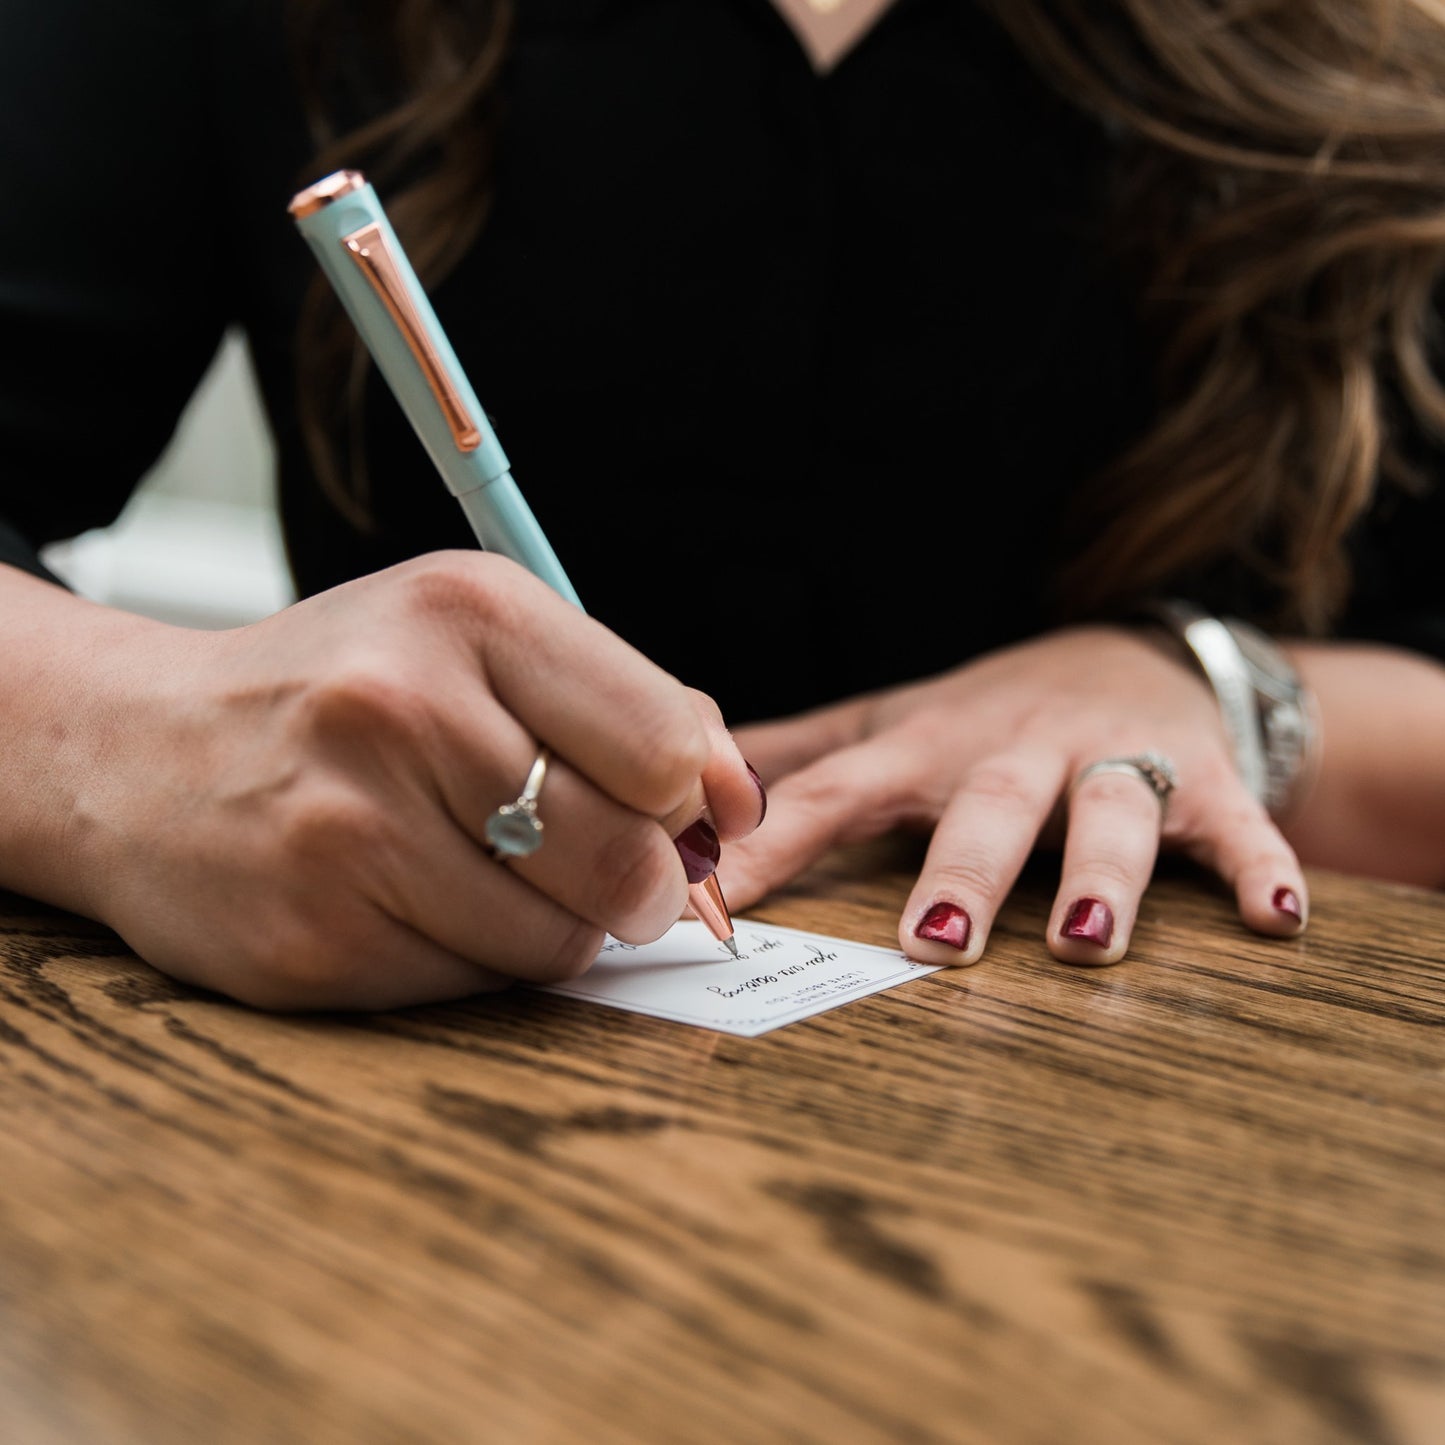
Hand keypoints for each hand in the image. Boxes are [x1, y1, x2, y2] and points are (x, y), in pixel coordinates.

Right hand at [8, 552, 762, 1008]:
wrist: (141, 754)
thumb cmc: (344, 692)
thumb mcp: (477, 641)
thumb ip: (624, 701)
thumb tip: (739, 802)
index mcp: (467, 613)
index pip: (662, 746)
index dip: (692, 802)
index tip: (680, 818)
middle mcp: (402, 710)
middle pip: (624, 858)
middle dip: (639, 884)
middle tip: (604, 870)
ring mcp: (347, 832)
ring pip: (557, 942)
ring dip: (554, 927)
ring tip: (489, 873)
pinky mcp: (310, 941)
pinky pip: (472, 989)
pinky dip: (473, 962)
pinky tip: (415, 904)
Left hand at [725, 626, 1307, 965]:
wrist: (1132, 657)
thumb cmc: (985, 713)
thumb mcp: (888, 722)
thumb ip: (794, 754)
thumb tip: (687, 781)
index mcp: (926, 746)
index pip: (837, 794)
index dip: (770, 846)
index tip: (712, 903)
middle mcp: (1014, 751)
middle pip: (985, 806)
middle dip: (963, 870)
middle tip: (931, 942)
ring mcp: (1111, 760)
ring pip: (1110, 810)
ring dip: (1102, 872)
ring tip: (1086, 939)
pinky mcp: (1203, 778)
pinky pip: (1235, 822)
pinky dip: (1257, 862)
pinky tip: (1277, 916)